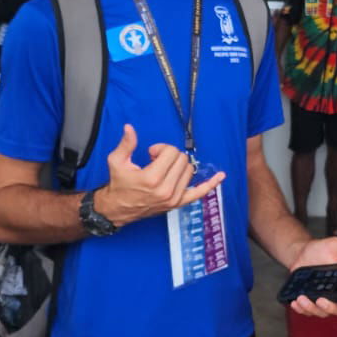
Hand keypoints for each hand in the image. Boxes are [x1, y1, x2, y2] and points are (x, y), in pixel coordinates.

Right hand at [97, 125, 224, 226]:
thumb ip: (126, 144)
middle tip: (156, 160)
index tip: (151, 153)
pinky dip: (210, 184)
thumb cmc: (119, 185)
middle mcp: (166, 190)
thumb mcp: (117, 162)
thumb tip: (129, 128)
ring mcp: (174, 198)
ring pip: (189, 170)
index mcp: (152, 178)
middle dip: (170, 155)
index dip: (160, 148)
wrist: (117, 209)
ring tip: (163, 169)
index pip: (171, 153)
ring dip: (179, 165)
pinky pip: (199, 193)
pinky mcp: (178, 204)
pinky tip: (220, 176)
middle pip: (182, 160)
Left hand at [286, 237, 336, 317]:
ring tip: (300, 298)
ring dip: (311, 308)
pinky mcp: (310, 302)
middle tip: (320, 300)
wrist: (302, 253)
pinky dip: (300, 310)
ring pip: (321, 313)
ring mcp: (324, 300)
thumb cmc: (322, 248)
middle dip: (330, 309)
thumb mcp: (335, 245)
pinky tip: (294, 302)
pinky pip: (307, 312)